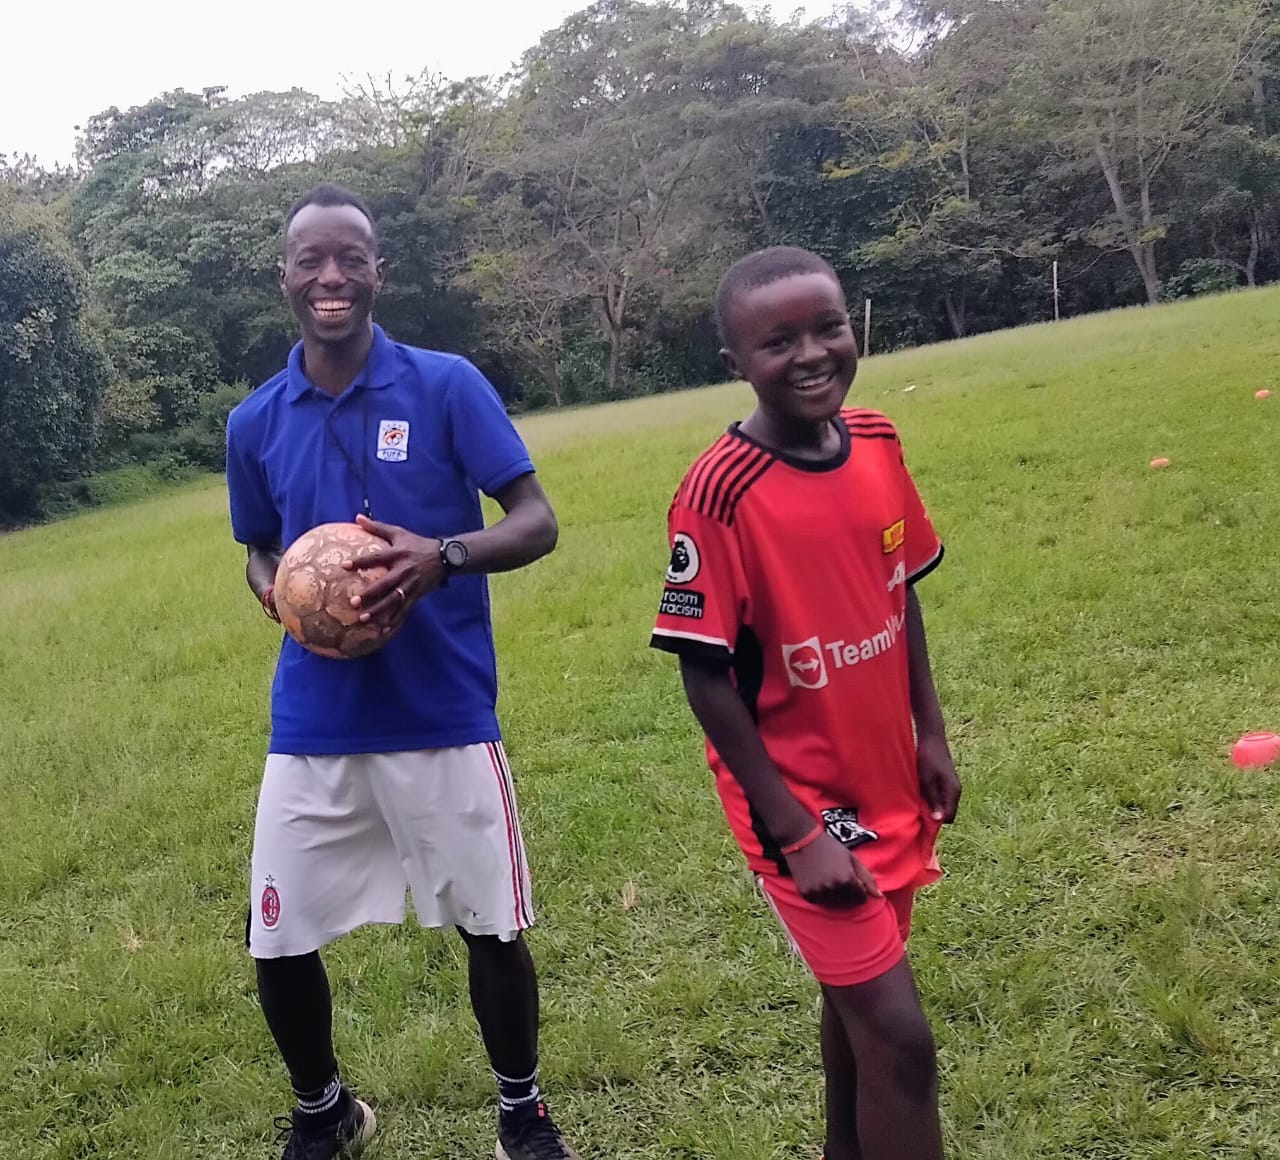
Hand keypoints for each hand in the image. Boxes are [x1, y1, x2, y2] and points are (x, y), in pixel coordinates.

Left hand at [345, 514, 443, 631]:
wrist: (444, 557)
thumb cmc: (417, 543)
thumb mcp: (398, 532)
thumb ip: (377, 527)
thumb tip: (357, 517)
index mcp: (398, 554)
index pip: (376, 558)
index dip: (360, 561)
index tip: (344, 565)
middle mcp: (404, 570)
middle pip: (385, 584)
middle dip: (370, 594)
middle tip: (353, 602)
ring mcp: (411, 585)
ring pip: (393, 601)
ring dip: (379, 611)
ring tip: (363, 619)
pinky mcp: (417, 595)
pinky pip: (404, 610)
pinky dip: (394, 621)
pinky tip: (383, 631)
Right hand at [785, 831, 881, 907]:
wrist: (802, 839)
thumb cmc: (830, 847)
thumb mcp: (852, 859)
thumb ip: (867, 878)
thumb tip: (879, 897)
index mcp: (847, 879)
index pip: (861, 898)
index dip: (859, 888)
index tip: (851, 877)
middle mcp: (833, 888)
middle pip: (848, 902)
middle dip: (847, 892)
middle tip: (837, 875)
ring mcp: (819, 892)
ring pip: (833, 903)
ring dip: (834, 894)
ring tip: (827, 877)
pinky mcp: (806, 894)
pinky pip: (819, 902)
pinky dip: (820, 894)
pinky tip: (817, 880)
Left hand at [917, 732, 960, 823]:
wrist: (931, 739)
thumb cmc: (928, 758)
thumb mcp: (927, 781)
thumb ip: (933, 800)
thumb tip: (939, 820)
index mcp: (953, 792)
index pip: (949, 817)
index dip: (936, 821)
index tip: (920, 820)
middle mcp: (955, 791)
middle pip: (947, 813)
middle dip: (934, 815)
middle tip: (917, 811)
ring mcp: (951, 786)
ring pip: (943, 805)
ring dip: (932, 807)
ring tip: (918, 802)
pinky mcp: (946, 782)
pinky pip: (941, 797)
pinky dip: (932, 799)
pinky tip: (920, 794)